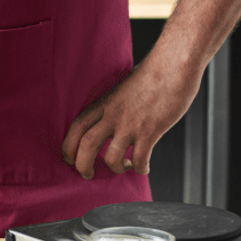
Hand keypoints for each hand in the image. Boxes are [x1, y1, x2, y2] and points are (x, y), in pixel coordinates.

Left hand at [61, 56, 200, 177]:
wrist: (172, 66)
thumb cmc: (152, 74)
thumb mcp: (124, 87)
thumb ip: (116, 104)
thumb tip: (112, 117)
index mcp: (105, 102)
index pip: (77, 125)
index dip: (68, 145)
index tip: (69, 158)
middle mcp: (113, 114)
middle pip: (86, 145)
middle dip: (82, 165)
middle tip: (87, 174)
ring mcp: (131, 124)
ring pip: (112, 158)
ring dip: (116, 169)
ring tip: (124, 166)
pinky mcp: (150, 131)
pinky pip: (140, 160)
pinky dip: (140, 169)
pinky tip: (144, 167)